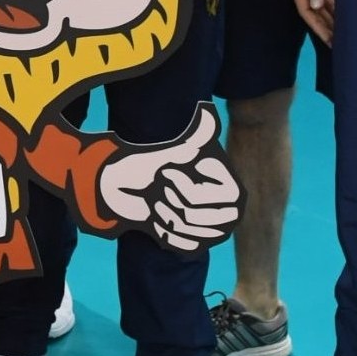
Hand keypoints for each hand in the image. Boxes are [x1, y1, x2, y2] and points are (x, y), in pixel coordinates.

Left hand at [95, 105, 238, 250]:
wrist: (126, 189)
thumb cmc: (150, 166)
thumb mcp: (170, 152)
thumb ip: (194, 137)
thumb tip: (207, 110)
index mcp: (230, 191)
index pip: (205, 198)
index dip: (183, 187)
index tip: (169, 172)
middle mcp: (228, 213)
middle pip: (194, 216)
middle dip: (170, 199)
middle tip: (161, 187)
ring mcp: (213, 232)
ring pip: (185, 229)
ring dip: (163, 212)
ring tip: (158, 200)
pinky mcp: (197, 245)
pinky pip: (182, 245)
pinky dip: (164, 230)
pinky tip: (159, 218)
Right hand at [288, 0, 337, 43]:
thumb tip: (315, 7)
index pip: (305, 11)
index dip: (317, 26)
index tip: (328, 39)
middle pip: (312, 11)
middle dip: (323, 27)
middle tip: (336, 43)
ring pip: (319, 6)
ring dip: (328, 19)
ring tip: (339, 34)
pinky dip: (331, 7)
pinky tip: (339, 16)